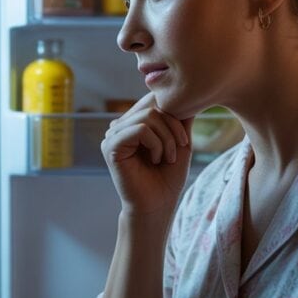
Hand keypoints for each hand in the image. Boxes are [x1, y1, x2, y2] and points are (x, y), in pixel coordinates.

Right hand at [101, 92, 193, 216]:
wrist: (158, 205)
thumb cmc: (168, 177)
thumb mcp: (180, 140)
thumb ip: (180, 116)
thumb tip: (187, 92)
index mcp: (134, 122)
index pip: (154, 100)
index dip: (174, 113)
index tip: (184, 139)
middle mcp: (121, 125)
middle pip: (153, 105)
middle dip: (173, 126)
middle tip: (179, 149)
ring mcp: (113, 134)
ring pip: (148, 116)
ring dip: (166, 138)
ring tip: (168, 157)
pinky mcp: (110, 145)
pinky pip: (140, 129)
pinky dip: (156, 144)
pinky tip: (156, 159)